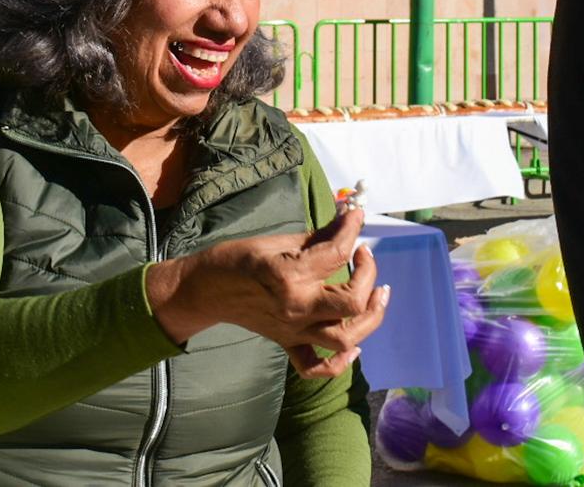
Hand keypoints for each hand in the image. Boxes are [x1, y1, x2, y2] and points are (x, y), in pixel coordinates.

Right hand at [148, 208, 388, 378]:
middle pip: (353, 302)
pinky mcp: (287, 344)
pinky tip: (353, 344)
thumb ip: (316, 237)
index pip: (337, 253)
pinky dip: (340, 362)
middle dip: (368, 275)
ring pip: (346, 338)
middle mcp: (296, 307)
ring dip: (369, 317)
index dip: (352, 229)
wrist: (205, 289)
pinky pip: (317, 367)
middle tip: (363, 254)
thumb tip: (347, 222)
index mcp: (290, 275)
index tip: (356, 216)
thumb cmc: (236, 258)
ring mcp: (293, 330)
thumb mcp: (275, 240)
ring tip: (377, 294)